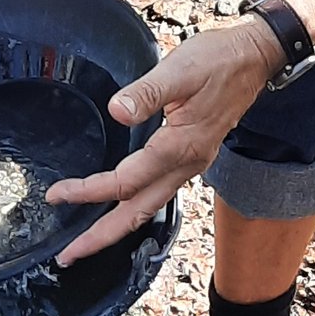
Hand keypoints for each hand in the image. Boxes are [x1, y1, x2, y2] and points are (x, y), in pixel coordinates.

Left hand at [46, 16, 284, 264]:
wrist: (255, 59)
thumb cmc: (219, 60)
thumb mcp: (180, 69)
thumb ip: (147, 92)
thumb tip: (118, 112)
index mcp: (180, 146)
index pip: (126, 181)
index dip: (89, 190)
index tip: (59, 195)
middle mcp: (187, 164)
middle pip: (138, 213)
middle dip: (101, 237)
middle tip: (67, 256)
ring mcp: (191, 163)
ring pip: (149, 207)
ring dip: (116, 227)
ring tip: (88, 241)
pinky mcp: (192, 156)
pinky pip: (159, 193)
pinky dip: (135, 207)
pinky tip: (122, 206)